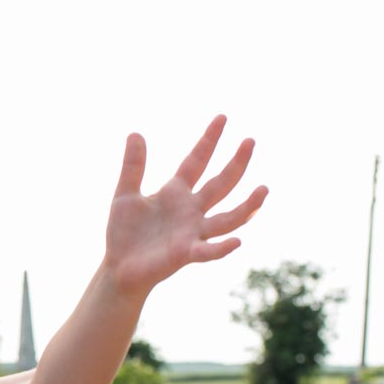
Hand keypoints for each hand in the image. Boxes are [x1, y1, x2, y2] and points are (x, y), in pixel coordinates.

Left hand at [104, 115, 267, 296]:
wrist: (119, 266)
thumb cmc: (124, 232)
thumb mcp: (125, 195)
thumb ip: (133, 167)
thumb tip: (135, 133)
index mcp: (176, 192)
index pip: (197, 161)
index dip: (208, 140)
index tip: (223, 117)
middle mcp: (191, 210)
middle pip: (221, 184)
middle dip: (236, 164)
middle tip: (250, 141)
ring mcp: (193, 232)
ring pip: (228, 218)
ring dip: (247, 206)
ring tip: (264, 189)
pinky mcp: (186, 253)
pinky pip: (209, 250)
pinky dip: (222, 248)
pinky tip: (236, 241)